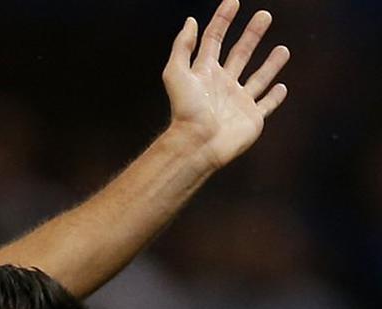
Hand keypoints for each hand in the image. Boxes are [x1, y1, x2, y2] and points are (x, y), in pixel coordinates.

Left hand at [162, 0, 289, 169]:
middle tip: (265, 16)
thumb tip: (191, 21)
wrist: (197, 143)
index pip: (214, 39)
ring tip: (282, 49)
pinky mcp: (252, 117)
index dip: (222, 20)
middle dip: (252, 34)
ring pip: (258, 77)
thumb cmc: (185, 110)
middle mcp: (223, 84)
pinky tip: (282, 87)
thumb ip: (183, 47)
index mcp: (205, 72)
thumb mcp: (176, 73)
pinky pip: (267, 104)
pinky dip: (275, 96)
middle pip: (240, 53)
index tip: (233, 2)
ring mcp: (239, 101)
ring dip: (270, 63)